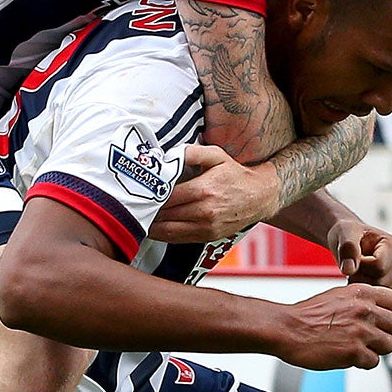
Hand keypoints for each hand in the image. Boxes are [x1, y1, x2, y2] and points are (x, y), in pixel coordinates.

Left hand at [149, 144, 280, 243]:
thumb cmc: (235, 174)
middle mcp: (204, 211)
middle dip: (148, 210)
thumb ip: (191, 152)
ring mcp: (206, 227)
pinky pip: (178, 239)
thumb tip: (168, 155)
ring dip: (151, 225)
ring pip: (168, 230)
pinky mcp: (207, 237)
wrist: (259, 196)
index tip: (137, 192)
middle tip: (132, 205)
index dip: (149, 195)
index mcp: (203, 190)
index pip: (166, 196)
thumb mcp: (216, 155)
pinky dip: (162, 235)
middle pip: (164, 214)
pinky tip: (153, 227)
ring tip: (139, 217)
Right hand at [274, 284, 391, 370]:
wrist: (286, 329)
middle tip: (368, 337)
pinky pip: (373, 362)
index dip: (389, 312)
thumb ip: (362, 301)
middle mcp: (365, 310)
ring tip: (357, 348)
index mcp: (362, 293)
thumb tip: (381, 310)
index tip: (378, 319)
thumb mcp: (338, 295)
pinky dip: (362, 362)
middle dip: (385, 333)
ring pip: (389, 345)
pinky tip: (346, 356)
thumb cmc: (308, 315)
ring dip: (375, 349)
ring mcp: (361, 332)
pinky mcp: (354, 352)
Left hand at [329, 220, 391, 289]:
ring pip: (379, 293)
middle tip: (352, 265)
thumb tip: (349, 270)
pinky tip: (361, 278)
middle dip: (359, 277)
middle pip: (379, 282)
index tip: (352, 257)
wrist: (350, 241)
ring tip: (356, 271)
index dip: (360, 266)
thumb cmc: (348, 234)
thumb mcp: (344, 234)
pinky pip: (379, 298)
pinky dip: (366, 292)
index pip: (378, 267)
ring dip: (362, 284)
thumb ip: (348, 249)